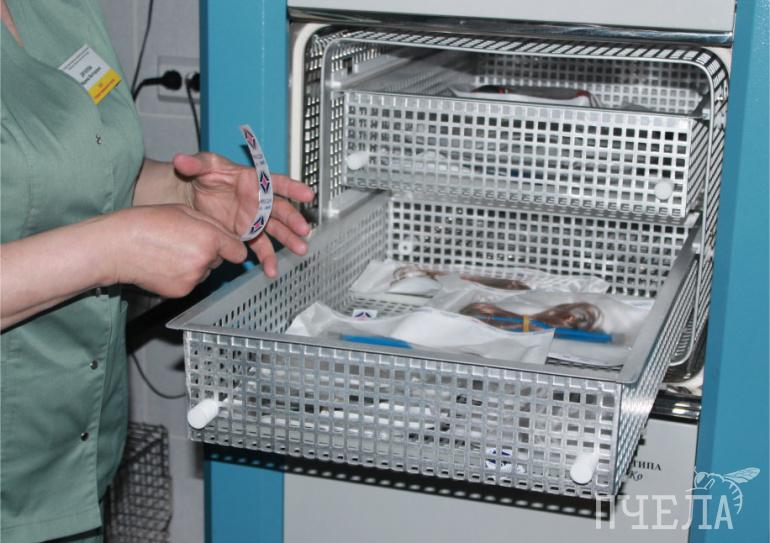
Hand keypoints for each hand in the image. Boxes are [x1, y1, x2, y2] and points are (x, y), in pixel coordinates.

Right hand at [112, 205, 246, 296]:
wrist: (116, 246)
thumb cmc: (146, 223)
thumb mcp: (184, 211)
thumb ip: (212, 225)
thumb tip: (228, 239)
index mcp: (209, 238)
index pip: (238, 252)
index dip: (232, 248)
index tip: (226, 247)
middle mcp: (205, 260)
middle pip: (220, 261)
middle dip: (209, 253)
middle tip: (184, 243)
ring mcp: (193, 278)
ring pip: (205, 272)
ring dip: (195, 265)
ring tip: (171, 253)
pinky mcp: (181, 291)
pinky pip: (191, 283)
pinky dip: (182, 276)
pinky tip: (165, 265)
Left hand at [172, 152, 314, 277]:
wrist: (194, 196)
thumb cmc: (205, 175)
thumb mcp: (203, 165)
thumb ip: (195, 163)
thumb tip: (181, 161)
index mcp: (254, 181)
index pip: (276, 182)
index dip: (293, 187)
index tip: (307, 193)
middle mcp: (259, 201)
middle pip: (281, 210)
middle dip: (293, 219)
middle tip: (303, 229)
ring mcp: (255, 220)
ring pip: (276, 230)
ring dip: (288, 240)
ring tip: (300, 250)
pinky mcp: (247, 235)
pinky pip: (260, 247)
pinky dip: (267, 258)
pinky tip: (271, 269)